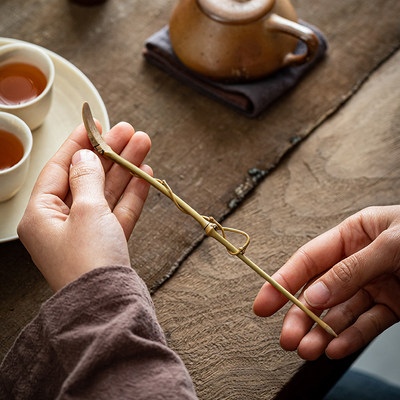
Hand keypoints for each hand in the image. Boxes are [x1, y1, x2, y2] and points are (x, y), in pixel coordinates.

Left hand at [18, 122, 151, 291]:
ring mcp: (87, 231)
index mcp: (42, 213)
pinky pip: (119, 210)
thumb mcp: (86, 210)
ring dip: (125, 168)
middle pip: (87, 177)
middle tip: (127, 131)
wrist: (109, 303)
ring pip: (107, 191)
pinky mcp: (108, 240)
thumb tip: (86, 156)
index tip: (94, 123)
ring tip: (142, 144)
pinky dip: (132, 192)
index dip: (78, 143)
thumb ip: (87, 178)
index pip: (59, 168)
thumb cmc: (89, 259)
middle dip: (109, 153)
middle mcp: (61, 221)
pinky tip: (144, 174)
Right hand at [253, 206, 399, 359]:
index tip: (263, 303)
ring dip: (323, 332)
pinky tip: (335, 348)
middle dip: (301, 316)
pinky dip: (351, 338)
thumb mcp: (390, 244)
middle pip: (320, 291)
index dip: (282, 280)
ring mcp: (376, 285)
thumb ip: (350, 270)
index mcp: (353, 234)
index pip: (308, 259)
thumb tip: (314, 295)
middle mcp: (359, 261)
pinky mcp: (393, 306)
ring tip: (308, 350)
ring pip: (340, 312)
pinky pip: (367, 324)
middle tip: (288, 338)